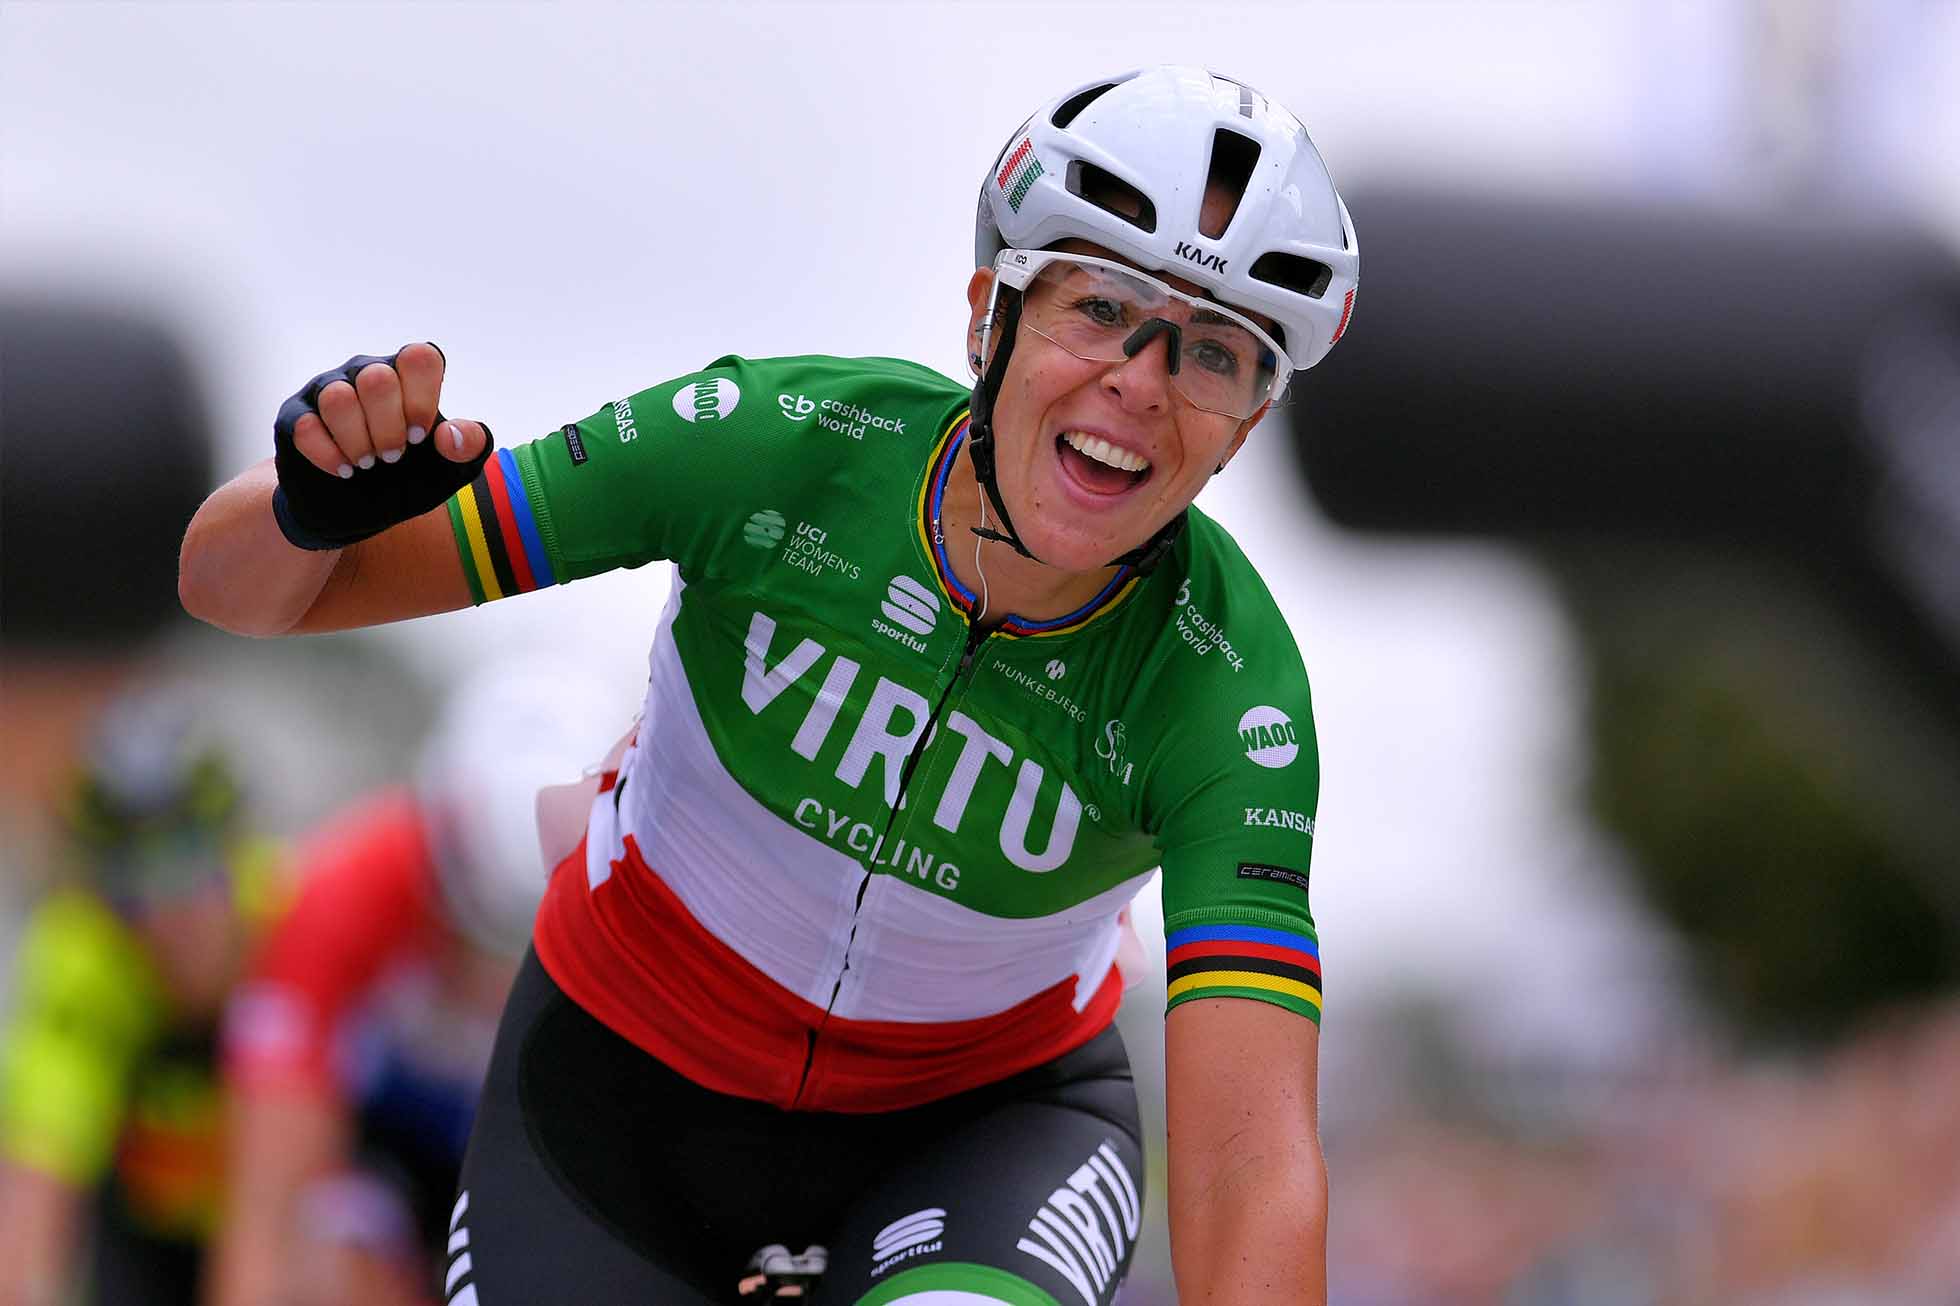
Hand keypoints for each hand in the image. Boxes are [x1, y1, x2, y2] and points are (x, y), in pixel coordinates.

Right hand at [271, 343, 495, 550]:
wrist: (361, 512)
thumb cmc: (411, 479)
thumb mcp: (452, 469)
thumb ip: (469, 447)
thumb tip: (451, 436)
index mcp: (408, 376)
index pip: (419, 357)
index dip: (422, 400)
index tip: (421, 436)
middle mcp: (367, 372)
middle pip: (378, 379)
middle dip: (389, 429)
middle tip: (393, 457)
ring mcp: (328, 389)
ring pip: (338, 398)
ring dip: (358, 442)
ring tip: (366, 463)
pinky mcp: (295, 414)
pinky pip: (306, 425)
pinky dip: (329, 456)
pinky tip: (343, 471)